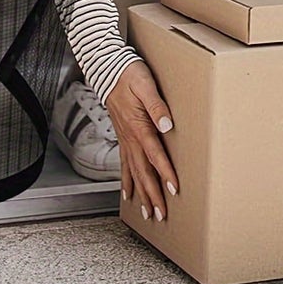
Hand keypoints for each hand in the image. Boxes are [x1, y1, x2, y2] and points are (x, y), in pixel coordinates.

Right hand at [107, 60, 178, 222]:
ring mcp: (125, 139)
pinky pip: (124, 164)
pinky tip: (128, 194)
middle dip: (153, 194)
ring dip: (142, 193)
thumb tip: (167, 124)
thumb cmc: (129, 74)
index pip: (154, 155)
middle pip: (143, 171)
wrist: (109, 68)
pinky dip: (126, 181)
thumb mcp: (146, 84)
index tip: (174, 189)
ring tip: (149, 212)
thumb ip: (157, 105)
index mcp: (139, 126)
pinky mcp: (123, 136)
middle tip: (161, 215)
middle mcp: (131, 137)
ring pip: (134, 172)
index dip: (165, 173)